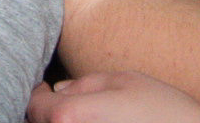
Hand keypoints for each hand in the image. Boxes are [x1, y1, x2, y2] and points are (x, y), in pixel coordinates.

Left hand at [28, 72, 199, 122]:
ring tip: (93, 118)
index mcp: (71, 116)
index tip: (46, 89)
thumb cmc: (164, 112)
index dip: (38, 94)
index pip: (35, 106)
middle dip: (51, 113)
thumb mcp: (124, 81)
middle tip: (66, 103)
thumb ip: (86, 83)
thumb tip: (60, 89)